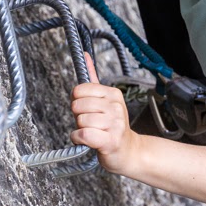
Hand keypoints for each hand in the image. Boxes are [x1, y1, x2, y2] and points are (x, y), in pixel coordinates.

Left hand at [70, 53, 135, 172]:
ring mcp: (115, 124)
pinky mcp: (110, 140)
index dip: (77, 102)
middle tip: (91, 124)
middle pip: (77, 106)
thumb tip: (85, 54)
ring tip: (93, 132)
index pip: (79, 90)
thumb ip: (93, 78)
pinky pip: (83, 134)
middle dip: (78, 117)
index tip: (87, 110)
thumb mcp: (104, 101)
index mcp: (113, 93)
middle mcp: (116, 106)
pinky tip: (87, 140)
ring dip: (80, 130)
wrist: (128, 151)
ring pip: (80, 121)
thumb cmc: (110, 126)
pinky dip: (78, 139)